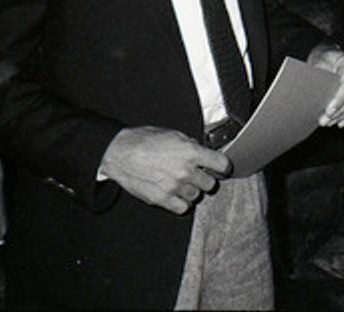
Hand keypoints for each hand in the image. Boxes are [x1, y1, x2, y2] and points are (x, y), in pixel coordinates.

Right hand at [98, 127, 230, 214]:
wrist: (120, 152)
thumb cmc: (144, 140)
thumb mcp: (173, 135)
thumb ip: (191, 145)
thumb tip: (202, 153)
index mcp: (191, 152)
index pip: (222, 164)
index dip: (223, 166)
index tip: (222, 168)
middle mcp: (185, 171)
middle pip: (210, 184)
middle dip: (205, 178)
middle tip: (197, 174)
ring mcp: (174, 187)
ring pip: (196, 196)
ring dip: (192, 190)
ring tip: (181, 182)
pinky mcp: (162, 199)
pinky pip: (182, 208)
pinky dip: (181, 203)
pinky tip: (176, 194)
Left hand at [309, 46, 343, 127]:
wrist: (329, 55)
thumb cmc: (322, 58)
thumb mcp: (317, 63)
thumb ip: (317, 78)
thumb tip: (310, 94)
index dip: (339, 101)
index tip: (328, 111)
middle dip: (339, 112)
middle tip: (324, 121)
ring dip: (343, 116)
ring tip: (328, 122)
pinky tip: (339, 122)